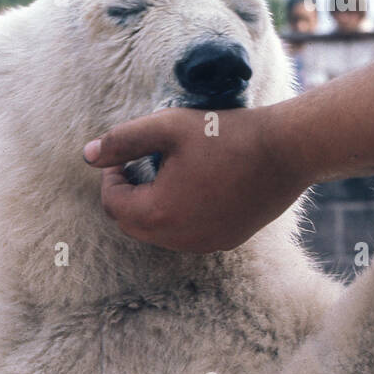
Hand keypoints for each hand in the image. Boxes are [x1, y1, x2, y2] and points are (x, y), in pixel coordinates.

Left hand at [82, 104, 308, 251]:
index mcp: (157, 213)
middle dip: (128, 196)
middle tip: (138, 165)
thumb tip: (87, 154)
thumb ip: (123, 140)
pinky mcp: (224, 243)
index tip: (121, 155)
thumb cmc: (226, 134)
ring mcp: (202, 245)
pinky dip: (180, 216)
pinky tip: (195, 187)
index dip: (110, 177)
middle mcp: (176, 239)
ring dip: (154, 206)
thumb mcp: (168, 127)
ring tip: (167, 173)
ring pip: (159, 232)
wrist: (286, 151)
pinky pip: (188, 235)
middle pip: (132, 224)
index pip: (112, 203)